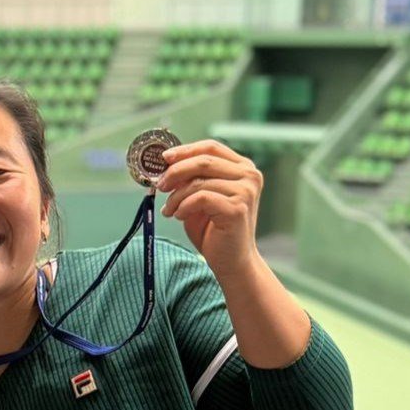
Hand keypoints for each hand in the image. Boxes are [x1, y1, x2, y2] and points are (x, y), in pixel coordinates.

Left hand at [156, 140, 263, 279]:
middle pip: (203, 161)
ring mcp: (245, 191)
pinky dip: (184, 206)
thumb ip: (190, 181)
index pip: (211, 147)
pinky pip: (201, 198)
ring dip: (176, 196)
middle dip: (175, 172)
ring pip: (199, 181)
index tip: (164, 158)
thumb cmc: (215, 231)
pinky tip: (178, 216)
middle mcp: (249, 176)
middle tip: (160, 185)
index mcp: (243, 168)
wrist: (232, 262)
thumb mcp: (200, 199)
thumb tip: (166, 165)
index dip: (185, 150)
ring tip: (169, 209)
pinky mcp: (237, 208)